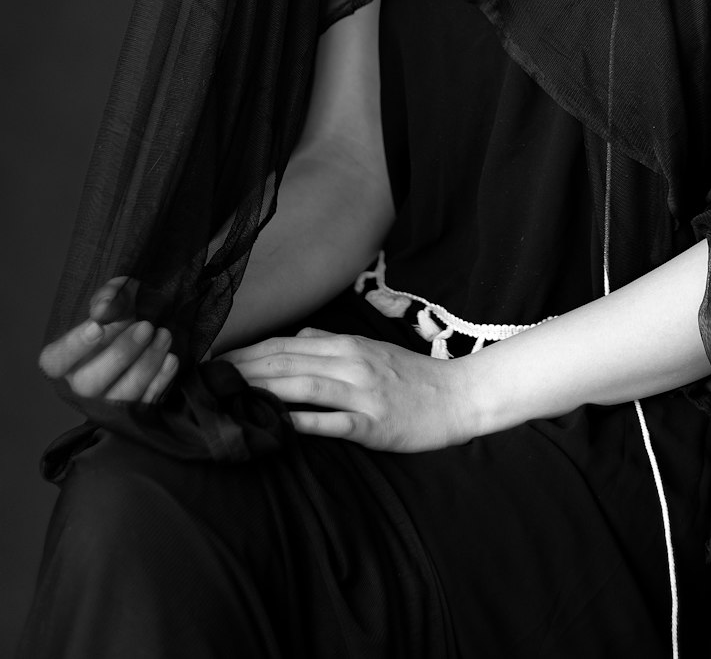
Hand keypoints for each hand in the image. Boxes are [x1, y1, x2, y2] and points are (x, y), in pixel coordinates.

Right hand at [38, 277, 177, 404]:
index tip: (97, 326)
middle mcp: (78, 387)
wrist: (141, 334)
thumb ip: (108, 298)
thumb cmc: (118, 318)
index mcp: (62, 361)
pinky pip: (145, 404)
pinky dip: (161, 381)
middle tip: (146, 326)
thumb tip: (105, 308)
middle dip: (121, 354)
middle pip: (90, 384)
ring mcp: (105, 404)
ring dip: (147, 365)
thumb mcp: (114, 299)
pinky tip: (170, 359)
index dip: (75, 346)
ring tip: (164, 336)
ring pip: (122, 397)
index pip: (56, 361)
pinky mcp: (132, 413)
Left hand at [218, 329, 473, 451]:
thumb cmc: (411, 376)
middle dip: (243, 369)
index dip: (248, 352)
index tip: (214, 359)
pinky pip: (333, 421)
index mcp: (347, 345)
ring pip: (305, 385)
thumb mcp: (372, 349)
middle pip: (287, 362)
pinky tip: (277, 426)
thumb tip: (300, 334)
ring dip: (263, 389)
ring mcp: (362, 392)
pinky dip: (303, 421)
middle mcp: (351, 362)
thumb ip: (333, 341)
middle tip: (205, 379)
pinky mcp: (374, 423)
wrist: (456, 397)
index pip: (286, 344)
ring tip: (228, 396)